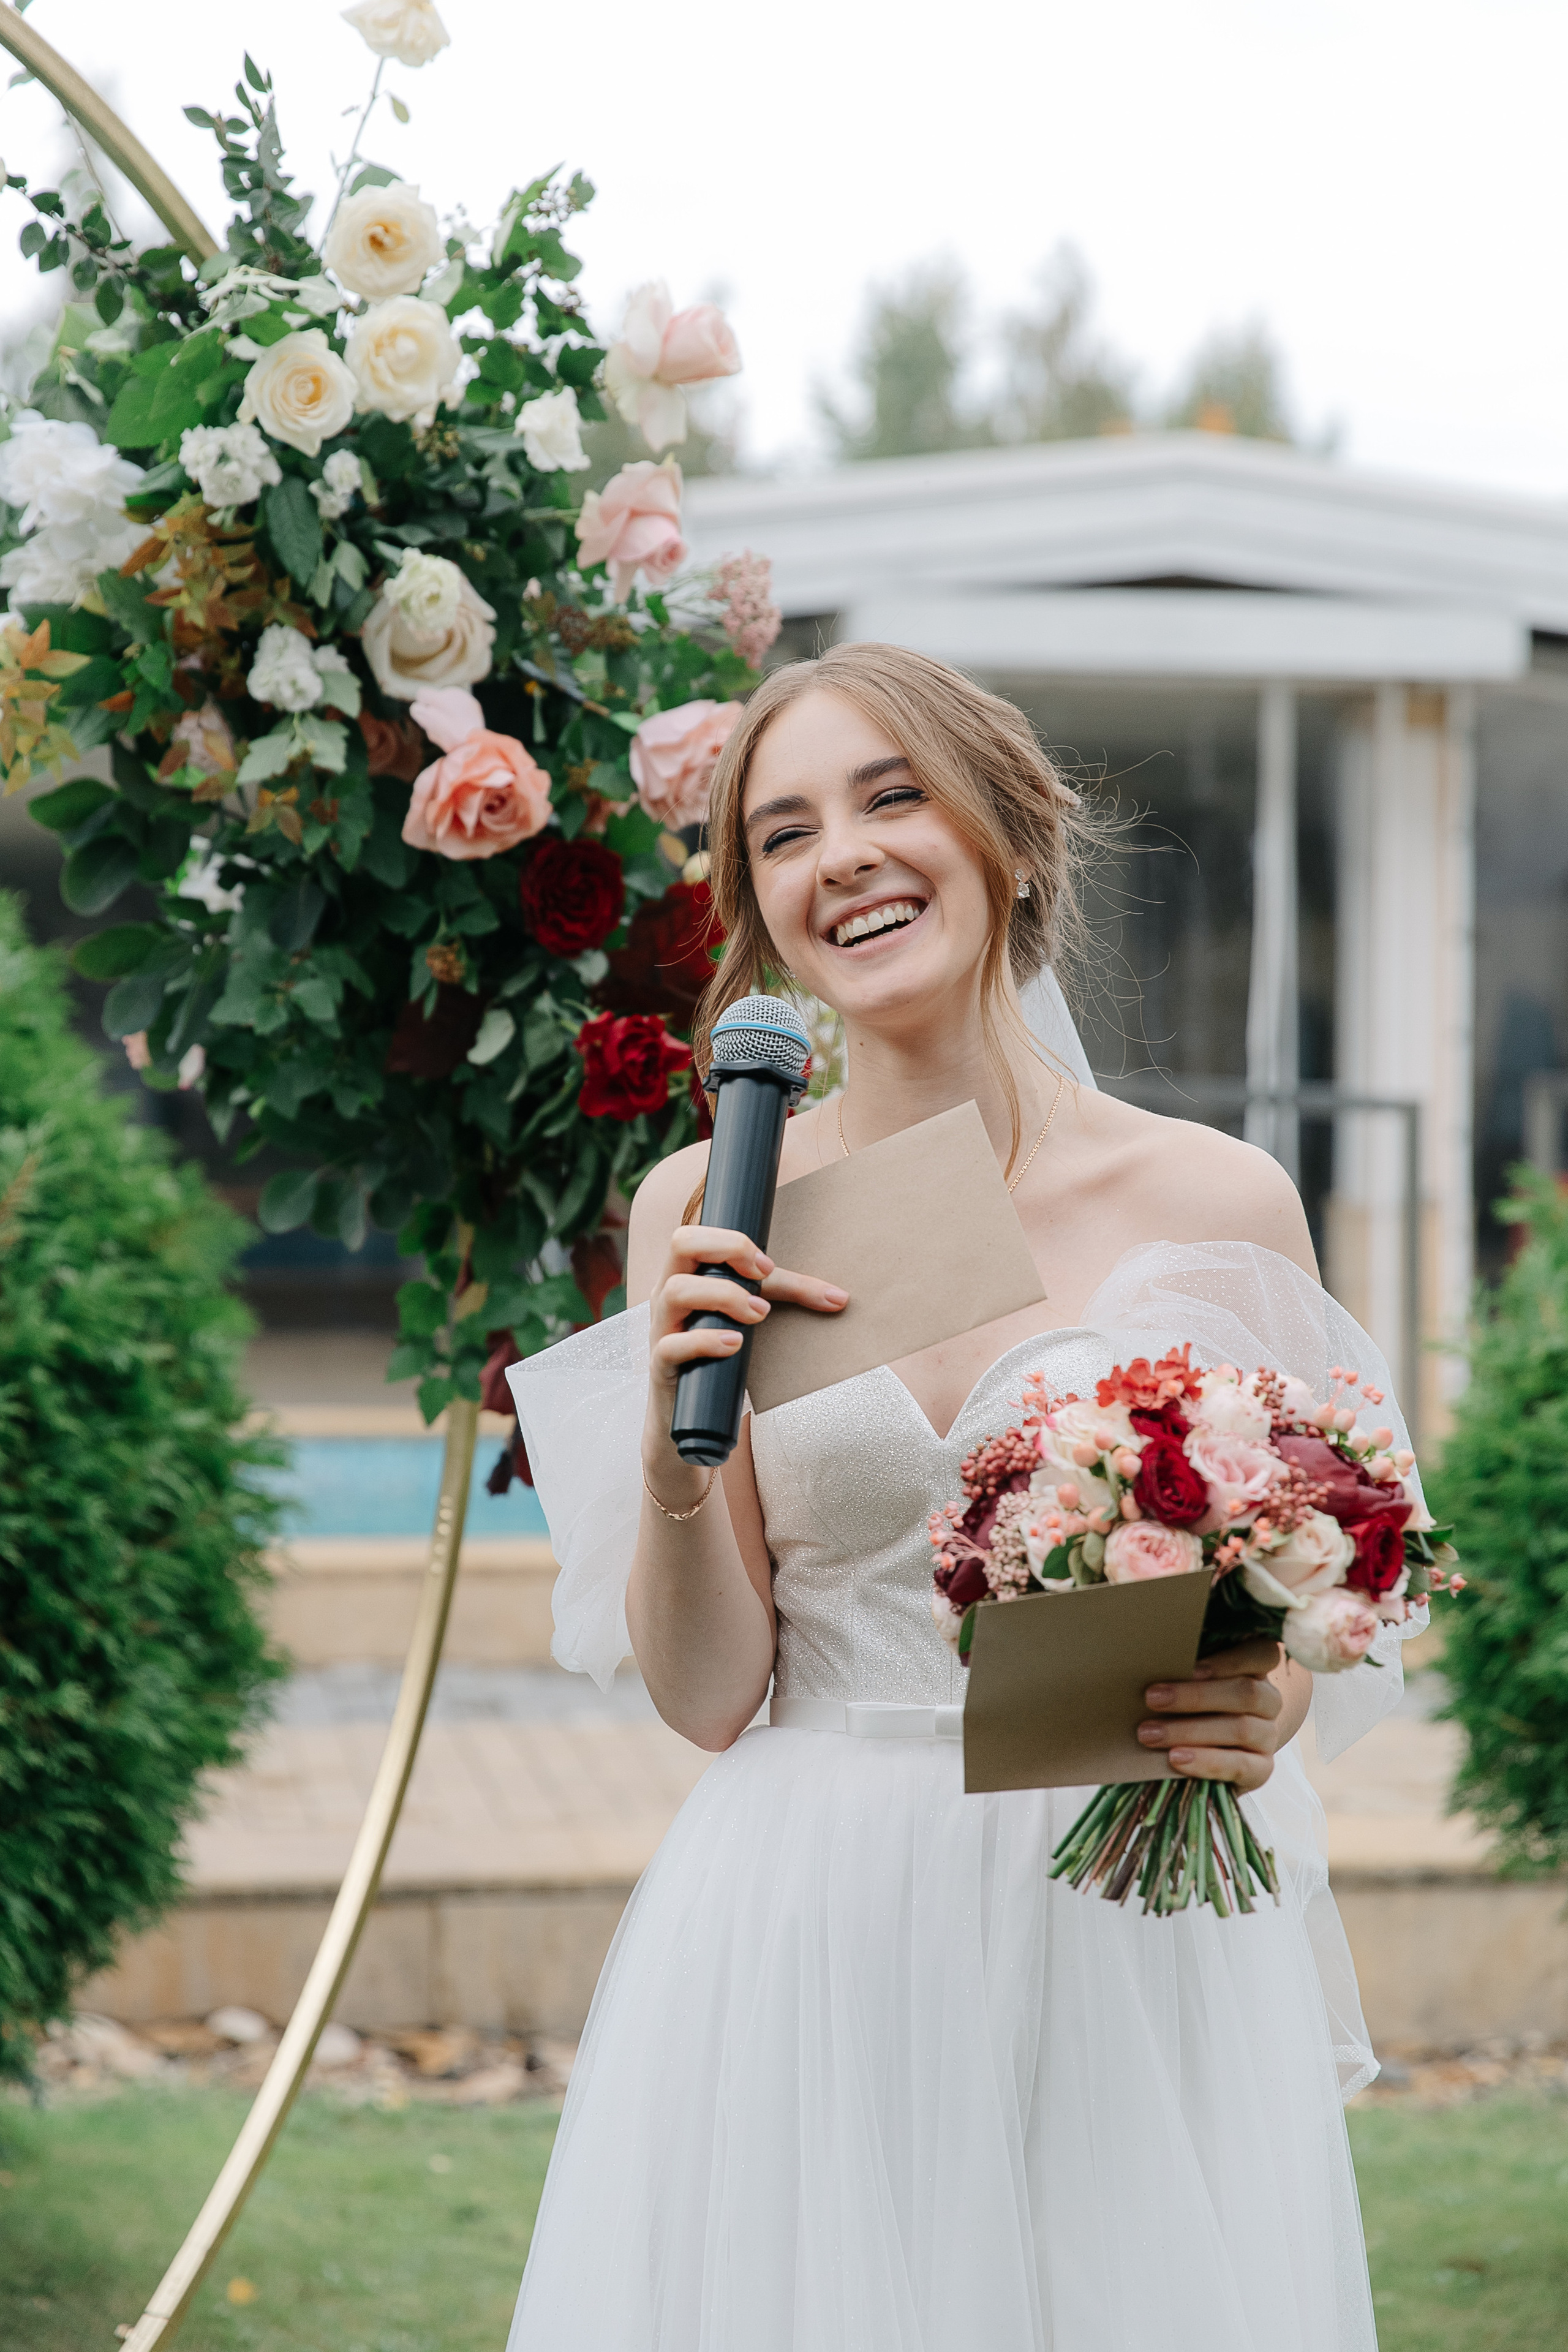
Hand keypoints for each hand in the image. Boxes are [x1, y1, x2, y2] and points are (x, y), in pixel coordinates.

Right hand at [643, 1224, 847, 1474]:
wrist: (692, 1414)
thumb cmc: (721, 1352)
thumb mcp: (750, 1317)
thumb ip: (787, 1297)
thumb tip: (840, 1298)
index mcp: (685, 1272)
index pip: (697, 1232)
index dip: (733, 1240)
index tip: (767, 1265)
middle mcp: (667, 1292)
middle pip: (681, 1241)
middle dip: (726, 1248)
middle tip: (761, 1276)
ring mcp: (661, 1326)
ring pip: (675, 1290)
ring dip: (724, 1295)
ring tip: (758, 1315)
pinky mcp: (661, 1364)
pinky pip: (671, 1345)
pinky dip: (706, 1340)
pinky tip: (735, 1343)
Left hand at [1136, 1639, 1284, 1793]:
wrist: (1213, 1748)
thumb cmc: (1193, 1700)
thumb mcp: (1192, 1679)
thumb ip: (1184, 1667)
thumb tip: (1149, 1660)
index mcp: (1257, 1667)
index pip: (1262, 1654)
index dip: (1228, 1661)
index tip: (1190, 1668)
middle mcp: (1269, 1700)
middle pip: (1246, 1693)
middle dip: (1195, 1696)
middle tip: (1151, 1699)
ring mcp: (1268, 1735)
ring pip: (1241, 1728)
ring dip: (1190, 1731)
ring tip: (1150, 1734)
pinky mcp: (1263, 1768)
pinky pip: (1241, 1766)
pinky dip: (1206, 1762)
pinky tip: (1176, 1759)